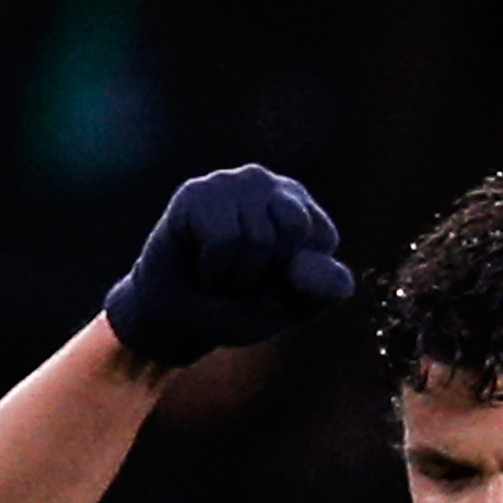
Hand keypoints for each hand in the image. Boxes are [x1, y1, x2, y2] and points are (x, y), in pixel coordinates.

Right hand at [103, 167, 353, 368]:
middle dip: (268, 271)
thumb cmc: (241, 307)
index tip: (275, 289)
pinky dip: (213, 269)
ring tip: (221, 273)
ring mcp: (233, 184)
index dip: (295, 278)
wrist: (179, 318)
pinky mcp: (197, 192)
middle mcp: (273, 188)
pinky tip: (200, 263)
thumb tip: (307, 264)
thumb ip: (322, 288)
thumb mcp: (293, 307)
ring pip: (256, 237)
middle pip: (291, 227)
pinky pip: (222, 240)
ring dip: (236, 276)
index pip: (319, 236)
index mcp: (307, 214)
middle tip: (245, 279)